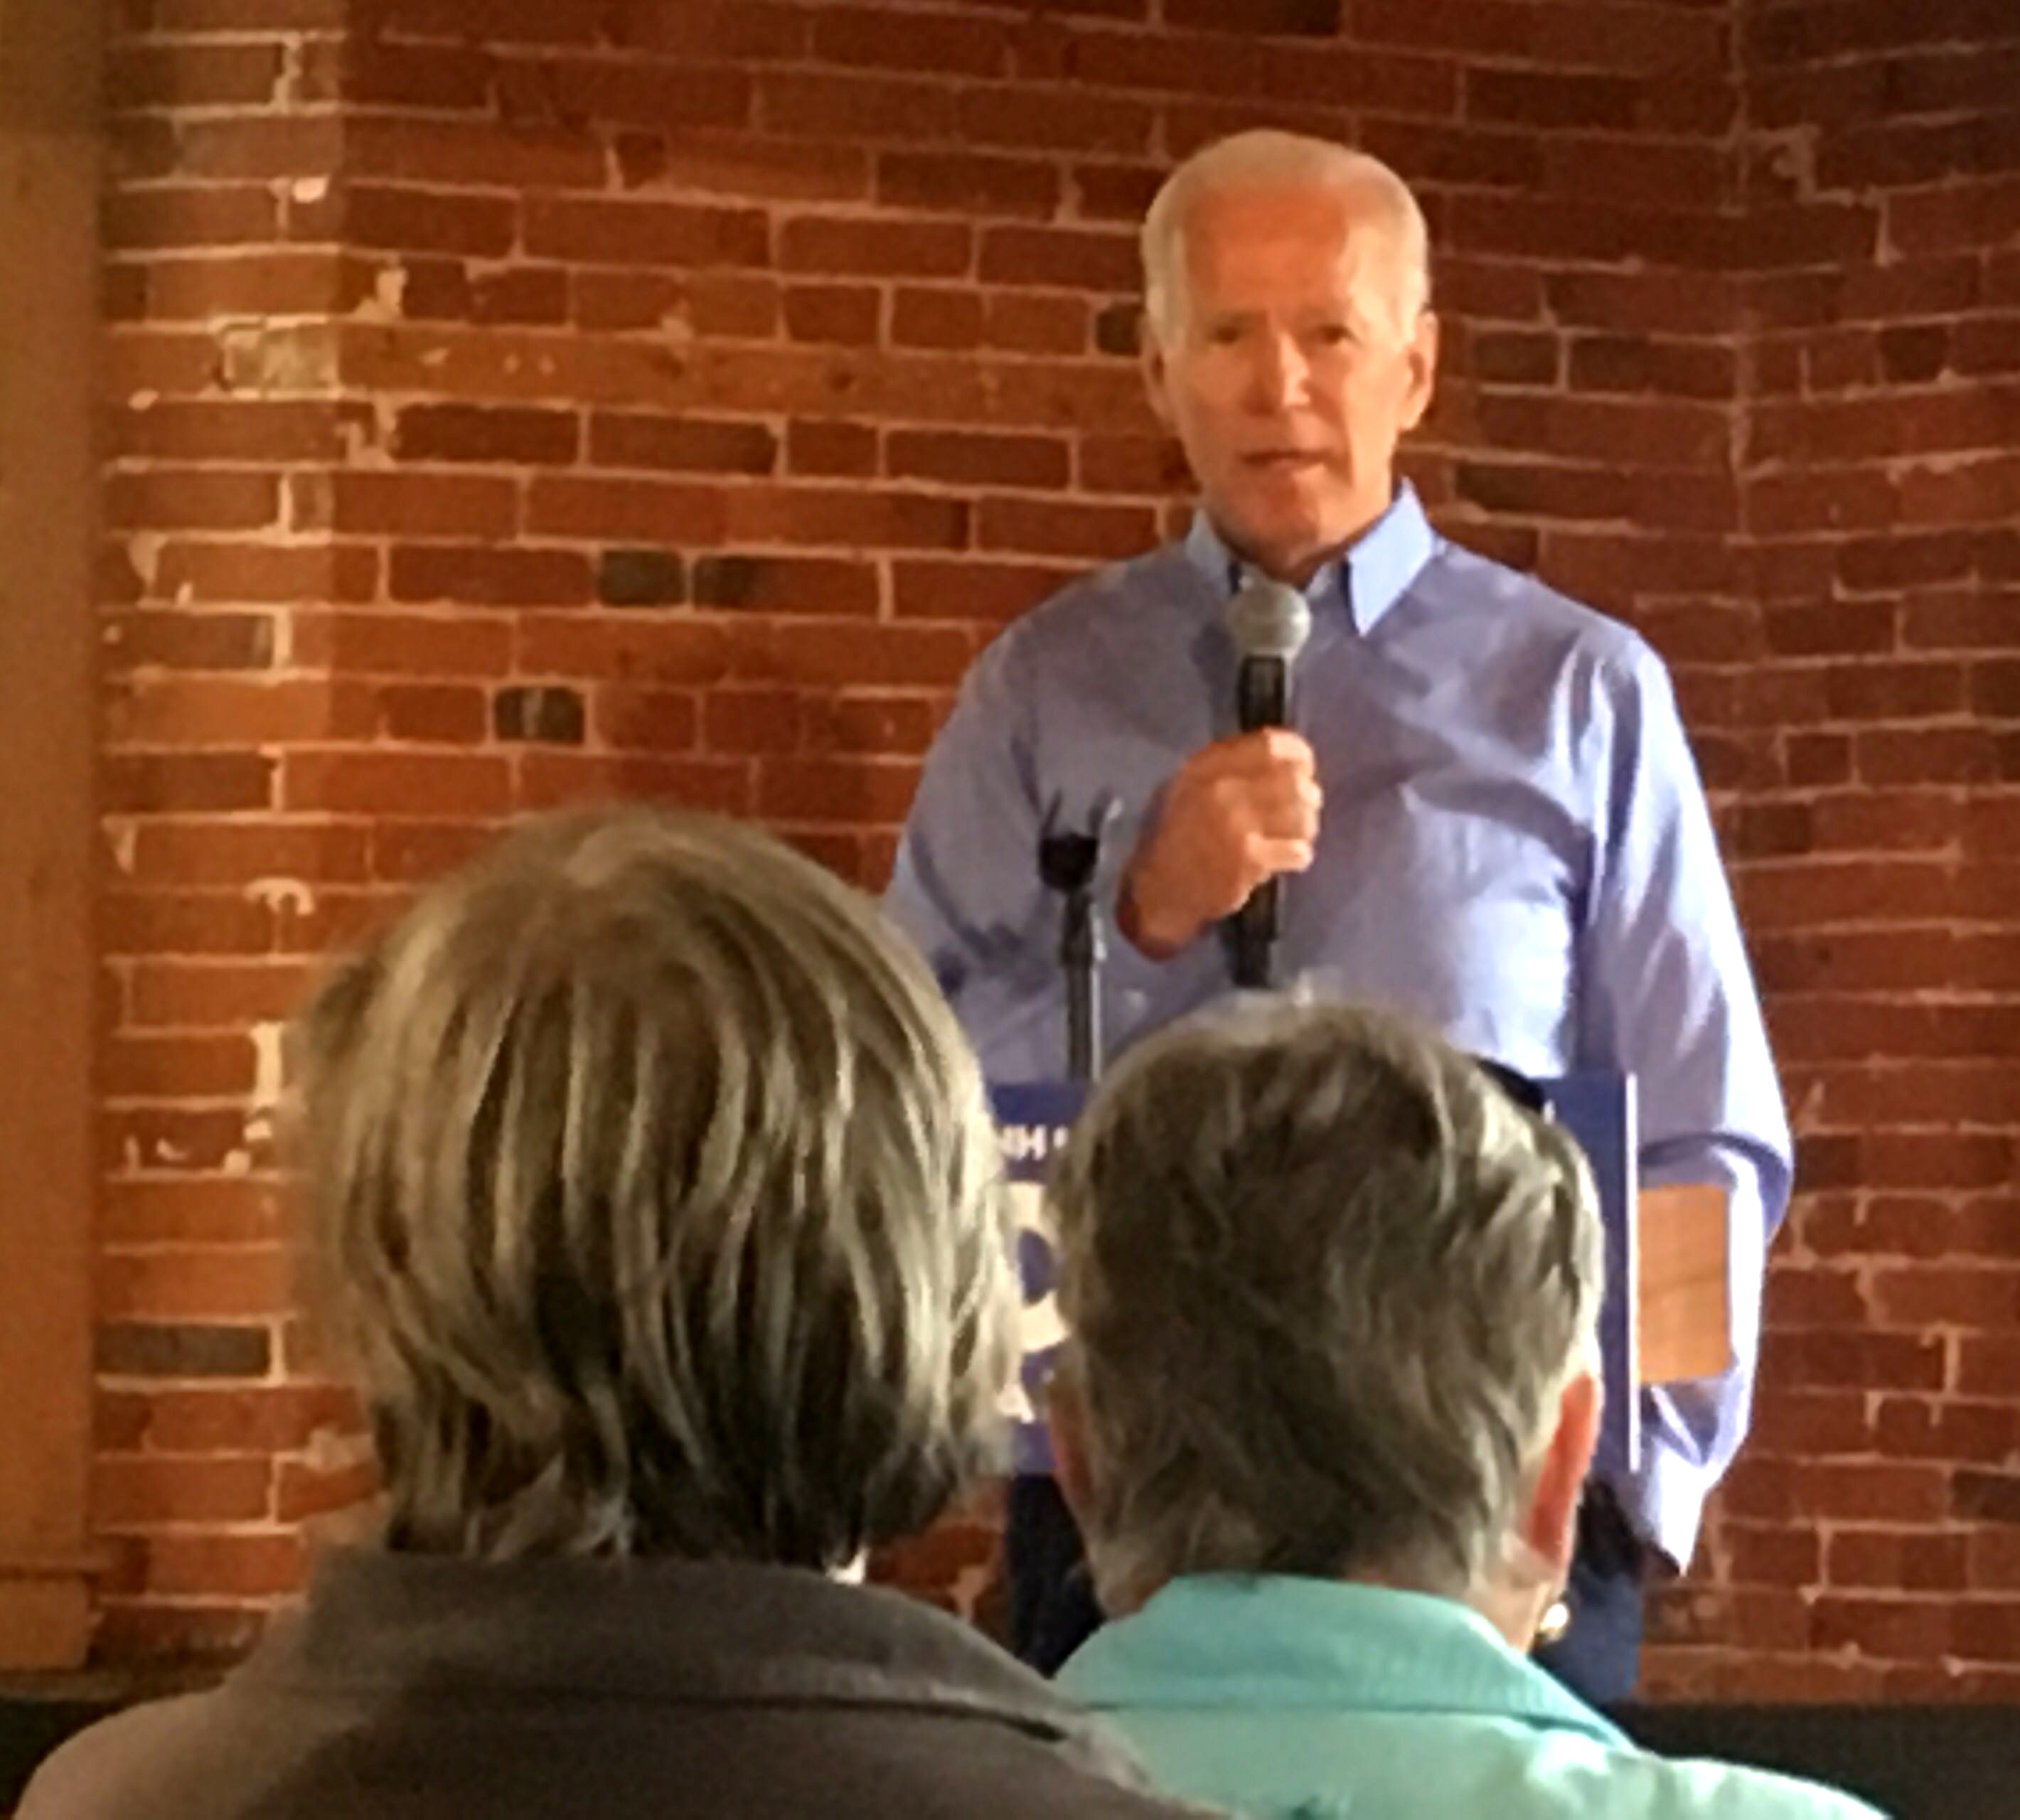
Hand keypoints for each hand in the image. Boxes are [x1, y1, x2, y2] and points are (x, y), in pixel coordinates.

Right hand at [1118, 729, 1320, 957]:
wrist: (1156, 893)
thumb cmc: (1176, 839)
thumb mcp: (1189, 789)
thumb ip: (1230, 770)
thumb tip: (1288, 763)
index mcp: (1205, 766)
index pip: (1269, 745)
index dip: (1297, 756)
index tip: (1304, 770)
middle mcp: (1218, 788)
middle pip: (1291, 779)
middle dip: (1306, 797)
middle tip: (1305, 812)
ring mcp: (1234, 823)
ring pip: (1300, 814)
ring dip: (1305, 828)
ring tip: (1294, 838)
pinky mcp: (1247, 858)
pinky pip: (1297, 851)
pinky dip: (1298, 856)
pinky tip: (1287, 861)